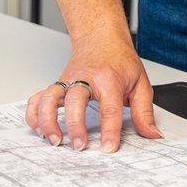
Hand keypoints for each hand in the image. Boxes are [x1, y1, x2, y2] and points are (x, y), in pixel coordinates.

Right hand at [24, 34, 158, 151]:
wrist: (101, 38)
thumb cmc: (119, 61)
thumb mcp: (140, 83)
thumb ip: (145, 111)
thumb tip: (152, 134)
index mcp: (109, 79)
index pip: (110, 107)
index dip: (110, 130)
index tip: (109, 148)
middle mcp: (84, 79)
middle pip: (75, 101)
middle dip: (75, 126)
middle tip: (79, 146)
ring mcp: (67, 81)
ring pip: (49, 98)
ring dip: (48, 121)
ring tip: (55, 141)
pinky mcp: (56, 85)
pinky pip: (37, 99)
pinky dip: (34, 115)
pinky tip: (40, 130)